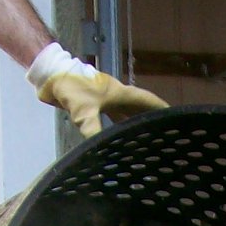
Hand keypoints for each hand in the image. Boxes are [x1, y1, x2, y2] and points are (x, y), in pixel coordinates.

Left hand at [37, 68, 169, 137]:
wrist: (51, 74)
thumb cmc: (71, 86)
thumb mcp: (83, 111)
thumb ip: (93, 130)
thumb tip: (101, 151)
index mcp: (119, 93)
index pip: (146, 100)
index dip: (160, 108)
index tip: (175, 115)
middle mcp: (115, 94)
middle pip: (138, 106)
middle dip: (150, 117)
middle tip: (162, 130)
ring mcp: (104, 97)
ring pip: (124, 111)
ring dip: (133, 121)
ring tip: (142, 135)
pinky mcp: (93, 101)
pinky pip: (111, 114)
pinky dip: (116, 123)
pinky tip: (115, 133)